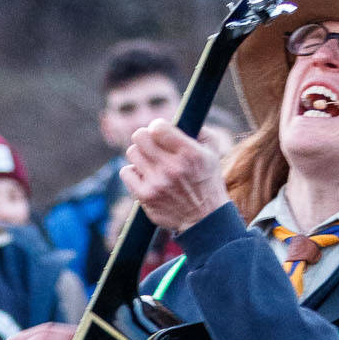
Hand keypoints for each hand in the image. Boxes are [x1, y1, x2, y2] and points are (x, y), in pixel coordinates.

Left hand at [121, 119, 230, 233]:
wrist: (205, 220)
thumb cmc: (208, 182)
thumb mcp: (213, 153)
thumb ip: (199, 131)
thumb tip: (180, 119)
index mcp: (189, 154)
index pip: (157, 127)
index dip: (158, 126)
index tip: (162, 133)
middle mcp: (172, 168)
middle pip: (140, 136)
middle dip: (146, 137)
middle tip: (153, 145)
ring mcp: (157, 183)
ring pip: (132, 152)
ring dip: (140, 155)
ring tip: (152, 163)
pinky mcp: (145, 197)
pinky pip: (126, 172)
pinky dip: (133, 172)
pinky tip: (145, 176)